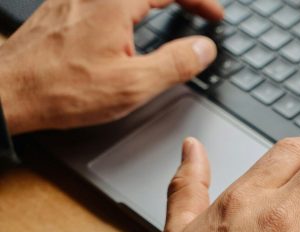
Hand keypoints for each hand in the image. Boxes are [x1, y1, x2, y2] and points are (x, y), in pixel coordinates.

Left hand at [0, 0, 222, 134]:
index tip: (215, 16)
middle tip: (199, 10)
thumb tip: (205, 48)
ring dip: (153, 1)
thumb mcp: (133, 85)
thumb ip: (176, 64)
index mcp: (115, 4)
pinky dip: (128, 6)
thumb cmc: (62, 90)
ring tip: (170, 12)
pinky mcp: (59, 11)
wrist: (8, 92)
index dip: (200, 1)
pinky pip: (102, 0)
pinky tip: (127, 22)